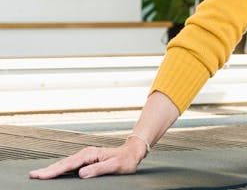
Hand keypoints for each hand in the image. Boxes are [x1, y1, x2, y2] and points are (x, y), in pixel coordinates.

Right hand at [28, 140, 145, 179]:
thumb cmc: (126, 160)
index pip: (68, 165)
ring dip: (51, 169)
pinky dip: (59, 169)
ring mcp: (85, 157)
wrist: (133, 152)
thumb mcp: (115, 166)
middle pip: (63, 163)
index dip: (54, 171)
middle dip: (47, 170)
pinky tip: (53, 173)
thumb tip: (82, 173)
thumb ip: (99, 169)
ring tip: (38, 175)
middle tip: (32, 175)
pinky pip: (69, 165)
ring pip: (64, 164)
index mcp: (90, 154)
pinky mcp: (86, 160)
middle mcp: (85, 154)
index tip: (41, 175)